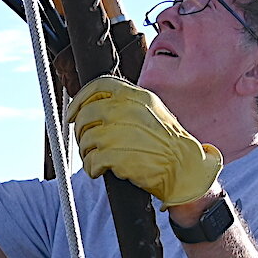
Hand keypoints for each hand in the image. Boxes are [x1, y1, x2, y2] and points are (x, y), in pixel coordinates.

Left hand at [65, 75, 222, 207]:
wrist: (185, 169)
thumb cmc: (169, 144)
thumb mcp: (152, 112)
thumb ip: (127, 106)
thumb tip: (96, 107)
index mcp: (137, 96)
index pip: (99, 86)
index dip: (79, 100)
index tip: (72, 114)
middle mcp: (127, 111)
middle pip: (86, 115)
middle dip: (80, 131)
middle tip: (86, 142)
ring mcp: (121, 133)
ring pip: (85, 139)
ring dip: (86, 152)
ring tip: (97, 159)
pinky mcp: (117, 156)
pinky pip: (90, 161)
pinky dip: (92, 168)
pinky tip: (100, 170)